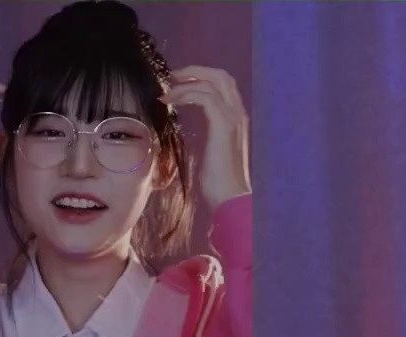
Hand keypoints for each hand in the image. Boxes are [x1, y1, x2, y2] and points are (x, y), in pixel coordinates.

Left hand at [162, 66, 252, 207]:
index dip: (200, 77)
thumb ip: (207, 133)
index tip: (177, 83)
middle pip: (220, 75)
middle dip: (194, 71)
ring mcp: (234, 118)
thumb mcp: (211, 150)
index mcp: (237, 118)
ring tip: (166, 92)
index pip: (223, 84)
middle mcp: (239, 113)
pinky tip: (171, 103)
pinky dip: (185, 94)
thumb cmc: (219, 181)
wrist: (230, 197)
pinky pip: (205, 96)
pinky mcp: (224, 125)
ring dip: (185, 83)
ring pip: (212, 82)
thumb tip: (185, 125)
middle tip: (171, 78)